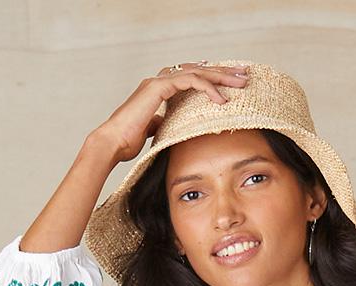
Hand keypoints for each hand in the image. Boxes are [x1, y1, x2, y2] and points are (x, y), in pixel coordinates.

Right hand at [88, 63, 251, 165]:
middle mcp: (159, 81)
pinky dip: (207, 88)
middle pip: (198, 71)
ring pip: (197, 72)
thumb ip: (162, 124)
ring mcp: (158, 82)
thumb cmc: (126, 143)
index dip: (211, 80)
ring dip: (221, 76)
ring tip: (240, 82)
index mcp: (158, 90)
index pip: (191, 78)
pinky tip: (221, 98)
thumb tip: (169, 126)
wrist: (111, 144)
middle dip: (223, 73)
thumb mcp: (152, 132)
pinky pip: (190, 81)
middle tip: (244, 76)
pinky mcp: (159, 87)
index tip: (231, 86)